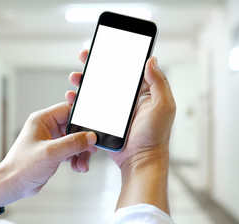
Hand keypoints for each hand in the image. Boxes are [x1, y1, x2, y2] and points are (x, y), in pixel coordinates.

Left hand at [0, 103, 96, 207]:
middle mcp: (47, 127)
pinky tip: (77, 167)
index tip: (93, 128)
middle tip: (91, 149)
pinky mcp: (53, 152)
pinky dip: (76, 158)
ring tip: (82, 164)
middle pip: (74, 127)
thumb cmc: (22, 167)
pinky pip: (71, 151)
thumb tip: (90, 137)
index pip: (68, 110)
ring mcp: (50, 140)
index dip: (82, 118)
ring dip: (81, 153)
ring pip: (74, 141)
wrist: (12, 186)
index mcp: (42, 120)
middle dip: (83, 141)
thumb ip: (73, 143)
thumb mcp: (51, 153)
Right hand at [67, 50, 175, 170]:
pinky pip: (92, 107)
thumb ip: (159, 83)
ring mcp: (116, 110)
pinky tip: (74, 97)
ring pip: (98, 90)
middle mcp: (129, 98)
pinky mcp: (106, 121)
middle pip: (109, 77)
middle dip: (95, 66)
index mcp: (144, 92)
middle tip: (85, 57)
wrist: (141, 160)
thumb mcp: (163, 107)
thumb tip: (151, 60)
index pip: (129, 68)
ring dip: (85, 82)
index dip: (116, 56)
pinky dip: (82, 101)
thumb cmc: (155, 136)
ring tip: (76, 78)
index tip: (104, 47)